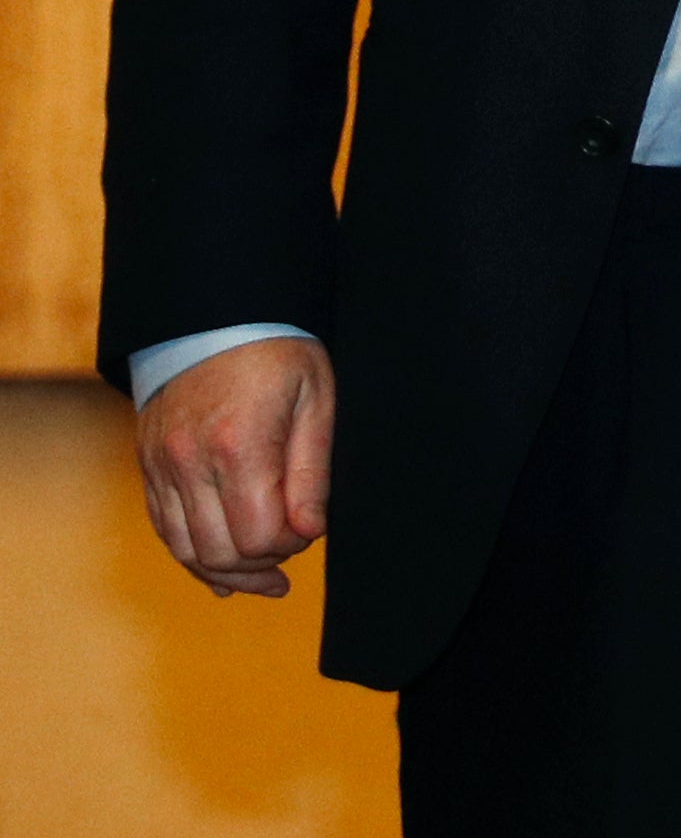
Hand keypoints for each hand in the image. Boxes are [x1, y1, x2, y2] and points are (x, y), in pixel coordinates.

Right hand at [135, 335, 334, 598]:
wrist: (213, 319)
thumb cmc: (278, 354)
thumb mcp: (315, 400)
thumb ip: (312, 472)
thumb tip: (310, 533)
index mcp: (239, 445)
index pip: (258, 536)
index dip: (289, 545)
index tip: (310, 530)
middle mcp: (190, 463)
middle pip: (219, 552)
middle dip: (261, 564)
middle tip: (291, 556)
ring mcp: (163, 467)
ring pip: (186, 550)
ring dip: (227, 571)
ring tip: (265, 577)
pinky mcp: (149, 468)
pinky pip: (166, 529)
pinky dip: (193, 555)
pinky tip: (223, 571)